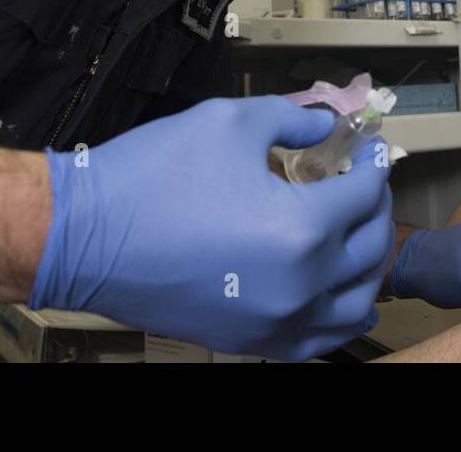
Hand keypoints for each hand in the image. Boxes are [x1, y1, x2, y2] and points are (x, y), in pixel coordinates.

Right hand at [30, 96, 393, 360]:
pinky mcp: (250, 342)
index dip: (373, 165)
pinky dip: (338, 315)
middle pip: (370, 247)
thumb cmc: (151, 179)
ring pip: (355, 303)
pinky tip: (338, 295)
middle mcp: (299, 285)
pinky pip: (318, 339)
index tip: (370, 150)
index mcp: (300, 228)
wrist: (85, 237)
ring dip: (366, 265)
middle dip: (375, 208)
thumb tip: (322, 125)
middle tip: (363, 184)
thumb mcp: (230, 122)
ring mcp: (276, 321)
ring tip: (357, 236)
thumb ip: (291, 119)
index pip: (365, 195)